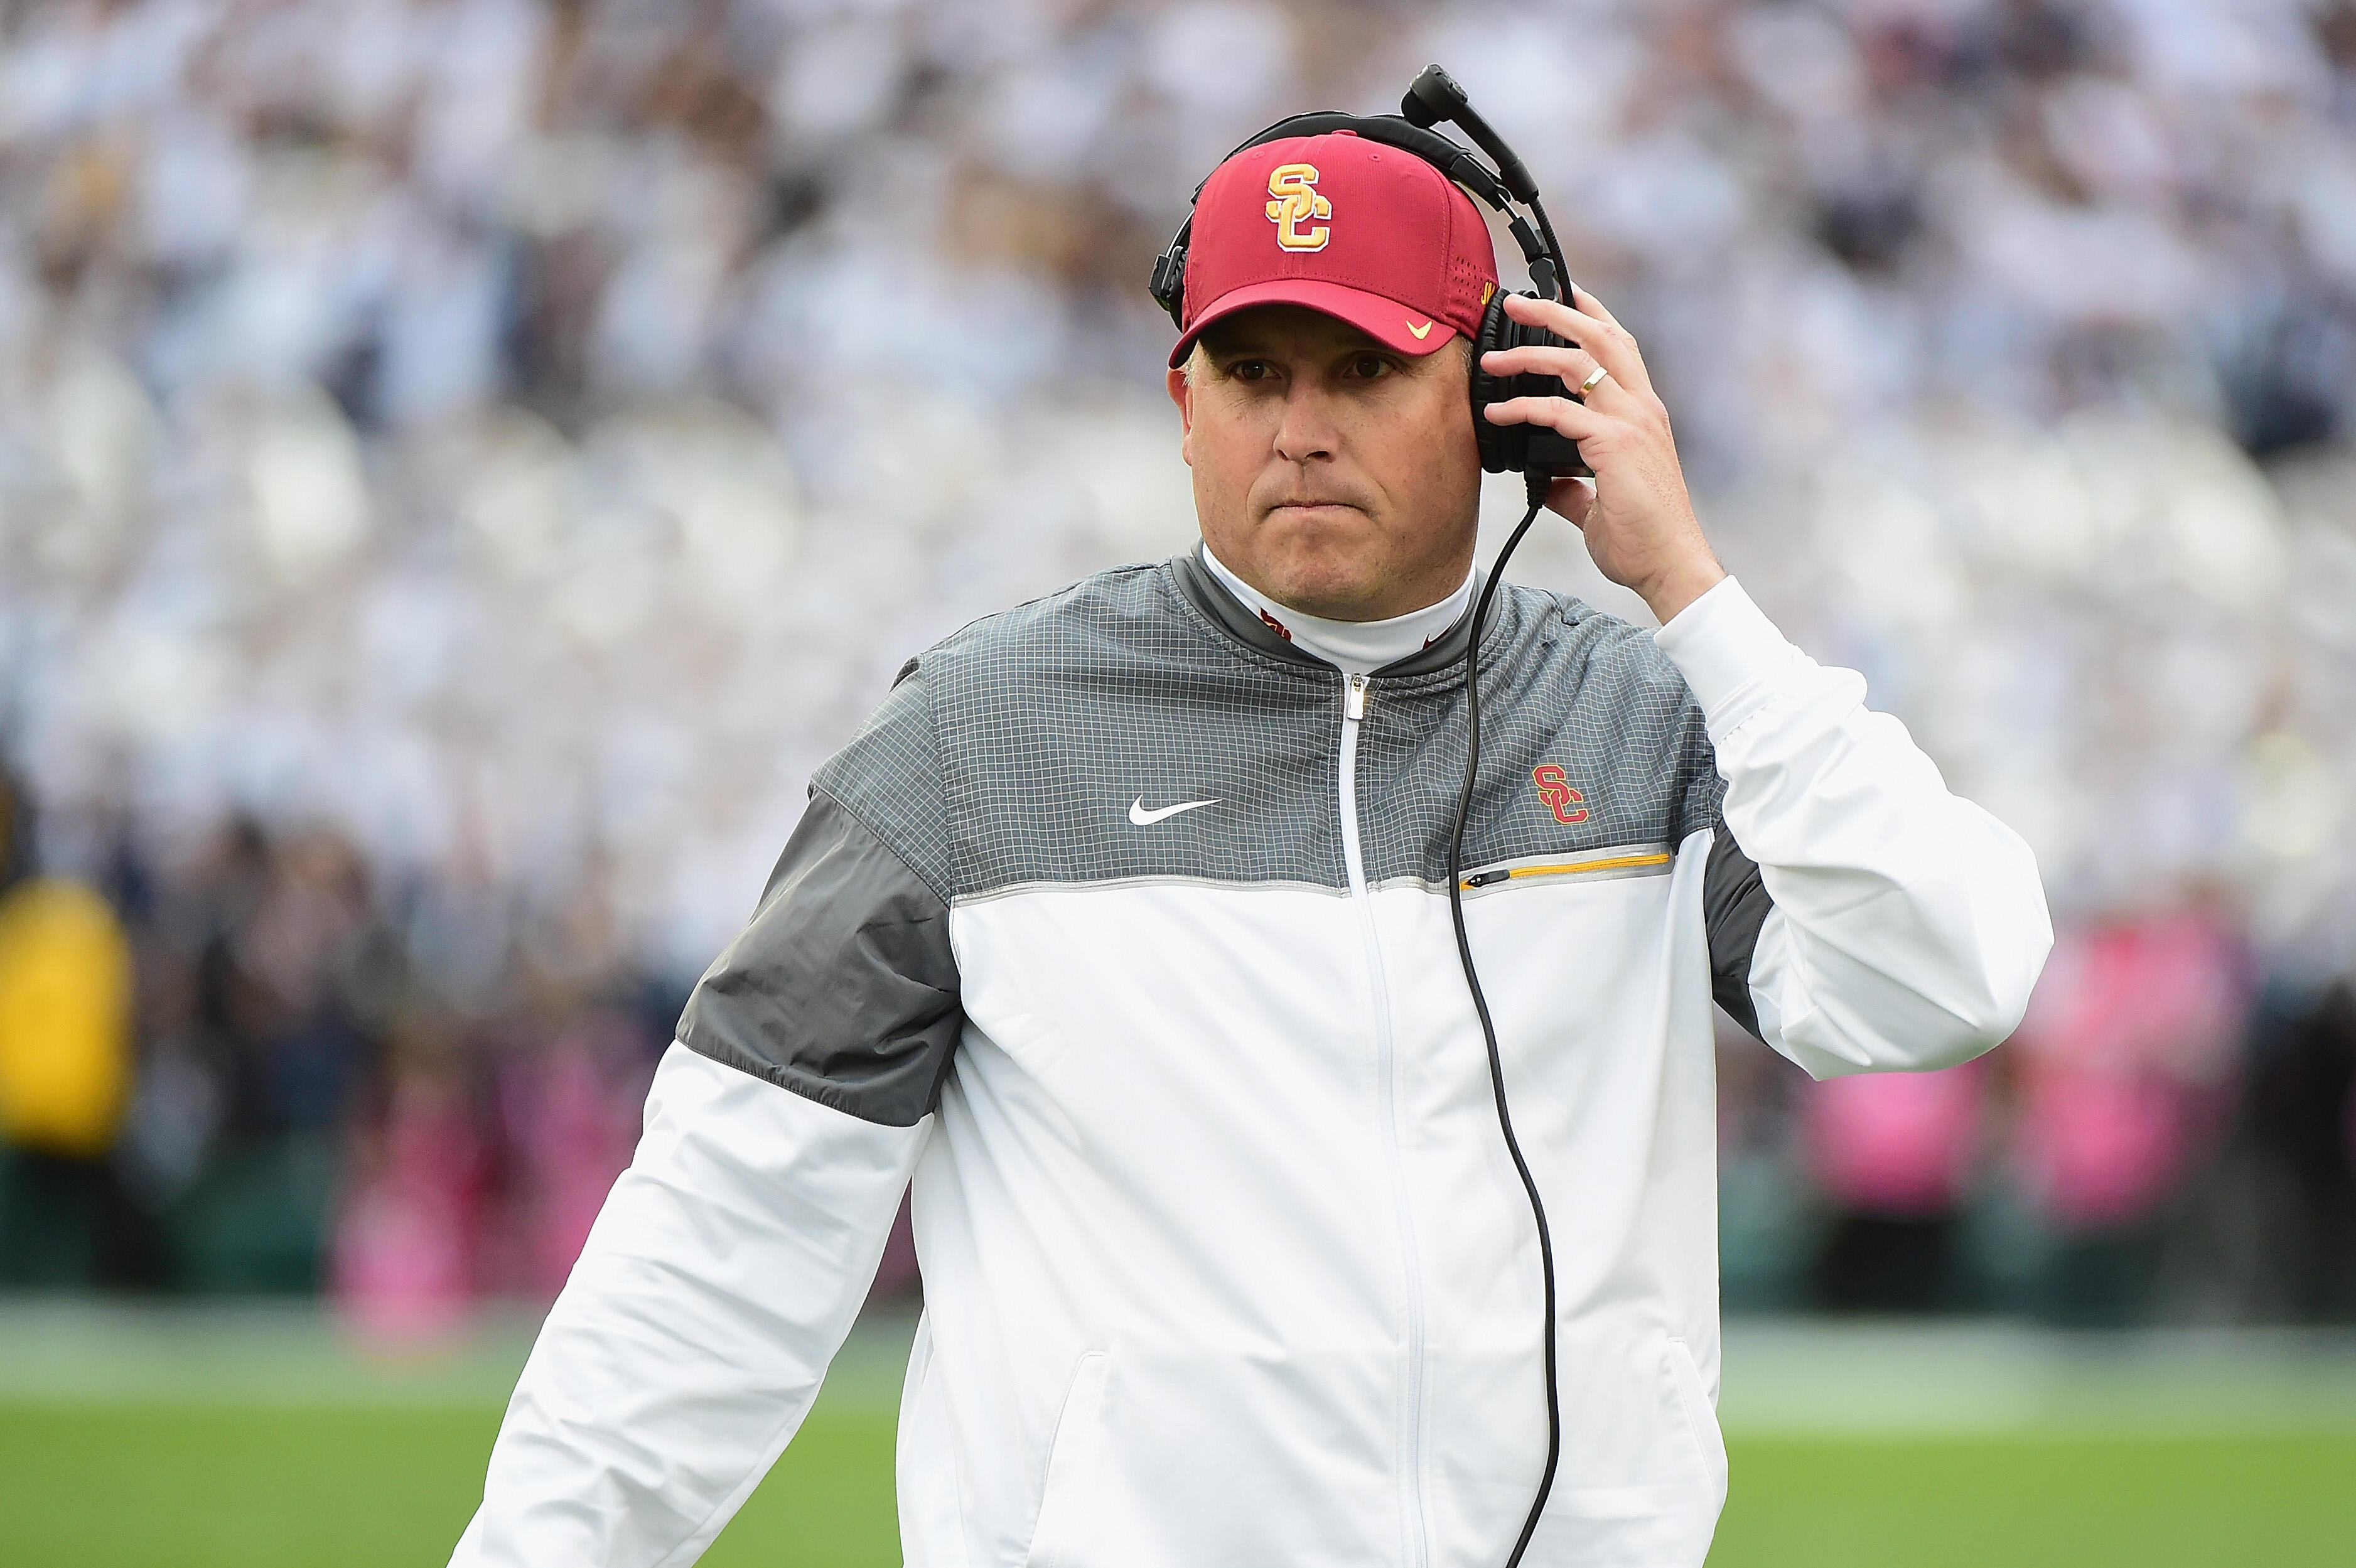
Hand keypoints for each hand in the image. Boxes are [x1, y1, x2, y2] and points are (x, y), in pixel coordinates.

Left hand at [1480, 287, 1724, 623]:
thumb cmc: (1644, 537)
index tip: (1562, 292)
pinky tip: (1497, 413)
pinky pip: (1559, 412)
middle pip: (1601, 336)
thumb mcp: (1600, 504)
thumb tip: (1548, 482)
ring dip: (1530, 353)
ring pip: (1579, 362)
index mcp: (1643, 413)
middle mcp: (1642, 408)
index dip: (1591, 314)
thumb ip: (1573, 487)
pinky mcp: (1614, 445)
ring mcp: (1631, 423)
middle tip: (1517, 301)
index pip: (1620, 346)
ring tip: (1492, 357)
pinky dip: (1523, 407)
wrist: (1671, 565)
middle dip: (1556, 310)